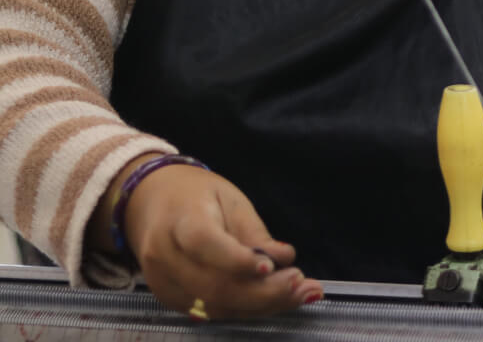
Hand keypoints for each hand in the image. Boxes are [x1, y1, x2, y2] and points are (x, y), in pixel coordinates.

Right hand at [124, 164, 322, 318]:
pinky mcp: (171, 299)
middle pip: (213, 285)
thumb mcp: (231, 200)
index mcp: (179, 221)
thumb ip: (255, 232)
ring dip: (263, 306)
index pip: (204, 244)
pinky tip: (278, 300)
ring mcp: (164, 283)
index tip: (270, 266)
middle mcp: (164, 257)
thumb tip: (284, 258)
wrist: (153, 203)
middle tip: (301, 284)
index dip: (237, 260)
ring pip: (216, 306)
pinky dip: (249, 309)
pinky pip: (213, 312)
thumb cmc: (198, 197)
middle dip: (262, 292)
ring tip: (302, 294)